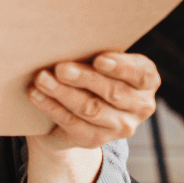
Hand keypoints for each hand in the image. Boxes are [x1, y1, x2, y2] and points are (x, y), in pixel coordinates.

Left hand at [27, 51, 158, 150]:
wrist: (76, 113)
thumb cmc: (90, 74)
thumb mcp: (99, 63)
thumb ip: (94, 56)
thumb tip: (68, 42)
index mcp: (147, 82)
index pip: (141, 76)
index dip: (121, 68)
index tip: (99, 59)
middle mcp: (140, 106)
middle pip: (112, 92)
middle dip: (84, 79)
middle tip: (60, 68)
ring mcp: (120, 127)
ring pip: (91, 109)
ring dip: (63, 93)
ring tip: (42, 79)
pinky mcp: (96, 139)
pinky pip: (72, 123)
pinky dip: (52, 107)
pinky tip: (36, 95)